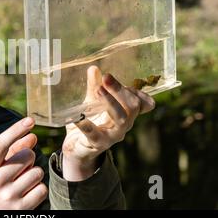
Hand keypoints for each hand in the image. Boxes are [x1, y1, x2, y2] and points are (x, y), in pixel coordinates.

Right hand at [0, 117, 47, 209]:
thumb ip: (12, 151)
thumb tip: (32, 136)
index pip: (1, 144)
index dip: (15, 130)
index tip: (29, 120)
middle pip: (28, 156)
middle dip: (28, 159)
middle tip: (18, 169)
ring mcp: (9, 196)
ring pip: (37, 172)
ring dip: (33, 175)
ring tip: (20, 183)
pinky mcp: (21, 209)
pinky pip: (42, 189)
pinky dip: (37, 190)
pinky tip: (26, 194)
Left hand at [62, 65, 154, 180]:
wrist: (77, 149)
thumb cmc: (90, 122)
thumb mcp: (91, 102)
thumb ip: (94, 86)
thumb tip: (94, 68)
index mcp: (126, 113)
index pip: (140, 101)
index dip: (134, 89)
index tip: (111, 76)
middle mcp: (123, 124)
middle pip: (132, 106)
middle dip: (120, 90)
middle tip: (106, 78)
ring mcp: (112, 136)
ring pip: (121, 119)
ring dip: (110, 102)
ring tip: (98, 90)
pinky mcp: (97, 144)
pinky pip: (95, 135)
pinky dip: (87, 125)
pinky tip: (78, 118)